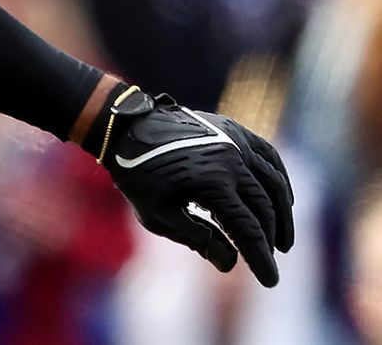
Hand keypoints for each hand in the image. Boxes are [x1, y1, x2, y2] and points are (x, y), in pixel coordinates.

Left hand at [96, 85, 293, 285]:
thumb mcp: (157, 215)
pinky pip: (269, 157)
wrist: (126, 129)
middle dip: (270, 239)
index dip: (261, 258)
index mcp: (212, 183)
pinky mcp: (235, 130)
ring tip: (282, 239)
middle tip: (270, 258)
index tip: (270, 281)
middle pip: (265, 208)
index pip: (248, 229)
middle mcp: (231, 160)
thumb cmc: (137, 174)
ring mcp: (235, 141)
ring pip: (274, 183)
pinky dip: (279, 180)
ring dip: (283, 213)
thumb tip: (230, 263)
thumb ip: (196, 239)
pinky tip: (281, 199)